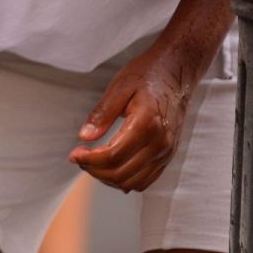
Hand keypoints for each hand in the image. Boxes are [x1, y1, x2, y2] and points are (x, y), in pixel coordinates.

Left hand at [68, 46, 195, 191]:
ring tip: (94, 162)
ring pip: (133, 183)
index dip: (89, 160)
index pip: (113, 156)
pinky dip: (126, 180)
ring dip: (109, 178)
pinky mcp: (169, 155)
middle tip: (81, 157)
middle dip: (95, 170)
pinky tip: (113, 166)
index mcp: (146, 123)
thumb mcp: (120, 86)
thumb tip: (85, 137)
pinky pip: (146, 180)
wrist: (177, 70)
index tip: (75, 153)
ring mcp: (166, 151)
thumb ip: (102, 113)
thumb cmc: (148, 74)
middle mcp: (160, 143)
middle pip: (121, 174)